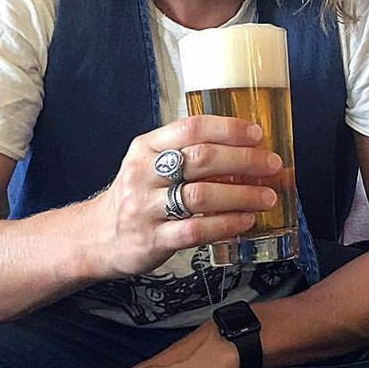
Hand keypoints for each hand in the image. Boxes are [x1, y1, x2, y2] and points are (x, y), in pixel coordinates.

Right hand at [85, 115, 280, 279]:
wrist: (96, 237)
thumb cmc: (137, 196)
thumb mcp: (150, 163)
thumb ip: (185, 153)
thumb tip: (244, 147)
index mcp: (146, 147)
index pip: (191, 128)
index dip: (228, 129)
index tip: (257, 134)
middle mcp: (143, 173)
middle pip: (201, 159)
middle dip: (243, 160)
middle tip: (271, 165)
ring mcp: (146, 208)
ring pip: (200, 195)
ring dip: (241, 194)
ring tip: (267, 197)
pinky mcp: (152, 239)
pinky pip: (195, 230)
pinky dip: (225, 224)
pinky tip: (245, 221)